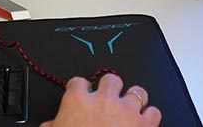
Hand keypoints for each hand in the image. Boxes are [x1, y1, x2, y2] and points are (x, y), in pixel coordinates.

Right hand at [41, 73, 160, 126]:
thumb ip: (53, 126)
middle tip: (109, 99)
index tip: (82, 92)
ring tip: (130, 109)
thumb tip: (48, 125)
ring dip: (134, 100)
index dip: (81, 88)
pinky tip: (145, 123)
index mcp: (77, 101)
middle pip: (111, 80)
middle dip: (111, 88)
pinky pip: (153, 112)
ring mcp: (126, 110)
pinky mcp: (144, 124)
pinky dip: (150, 117)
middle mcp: (103, 100)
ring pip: (137, 92)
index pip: (78, 82)